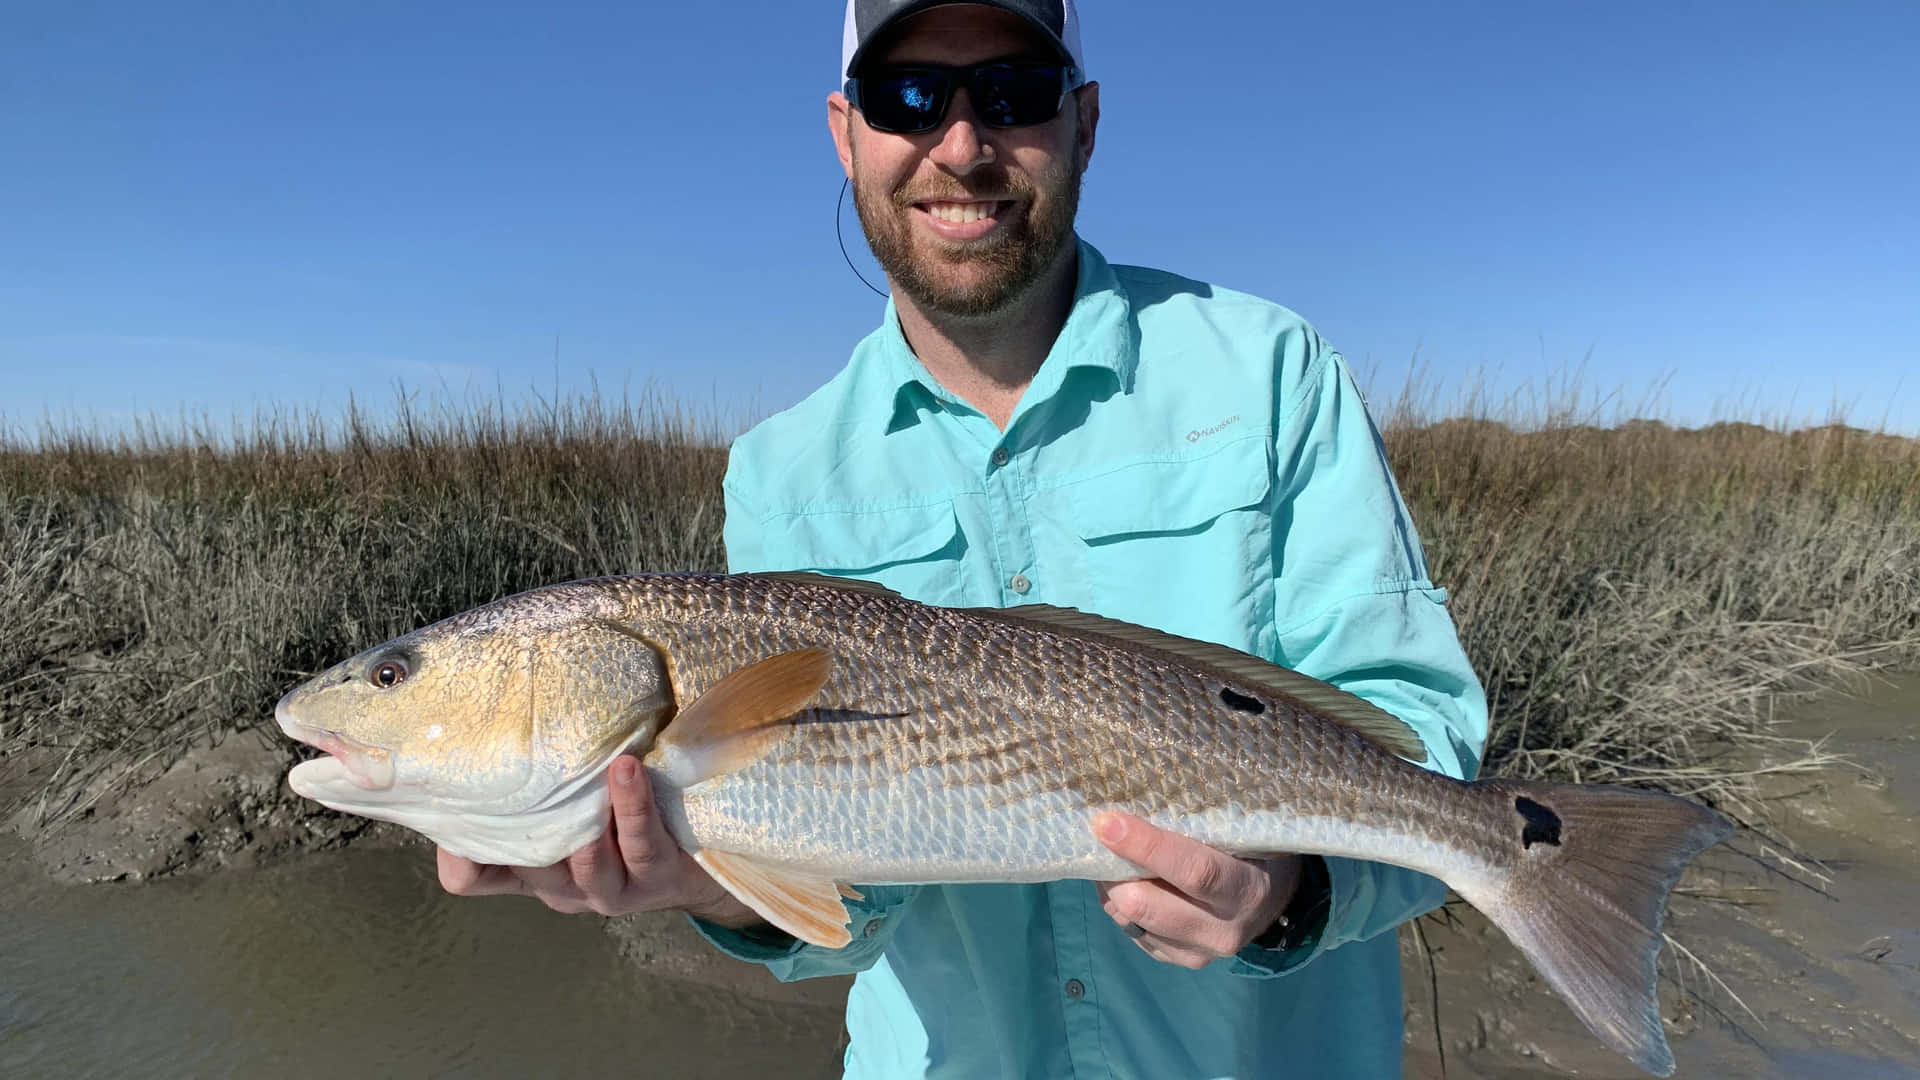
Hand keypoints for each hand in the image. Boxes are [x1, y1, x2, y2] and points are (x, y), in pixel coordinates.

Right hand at [436, 755, 759, 927]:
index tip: (448, 796)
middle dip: (523, 820)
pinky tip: (627, 769)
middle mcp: (560, 887)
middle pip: (525, 865)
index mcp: (530, 870)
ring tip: (595, 764)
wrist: (698, 861)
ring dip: (586, 815)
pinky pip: (639, 844)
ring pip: (584, 863)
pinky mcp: (653, 878)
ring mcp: (607, 889)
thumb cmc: (623, 816)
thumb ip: (538, 778)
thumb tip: (498, 706)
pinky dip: (632, 805)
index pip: (468, 877)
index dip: (453, 850)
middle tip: (514, 765)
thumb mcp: (572, 804)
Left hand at [1092, 811, 1302, 969]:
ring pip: (1129, 919)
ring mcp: (1198, 952)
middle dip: (1114, 869)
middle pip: (1147, 904)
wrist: (1274, 903)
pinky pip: (1129, 930)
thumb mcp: (1247, 830)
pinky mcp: (1176, 959)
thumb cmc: (1258, 850)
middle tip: (1101, 834)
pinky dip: (1118, 902)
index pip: (1193, 871)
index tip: (1108, 822)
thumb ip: (1208, 818)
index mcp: (1247, 890)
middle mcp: (1222, 930)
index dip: (1147, 846)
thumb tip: (1147, 785)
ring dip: (1111, 884)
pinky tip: (1128, 879)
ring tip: (1113, 854)